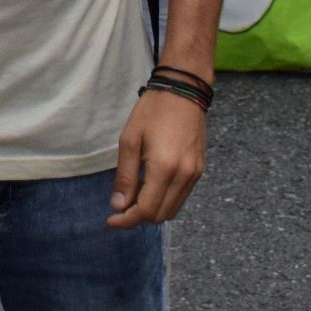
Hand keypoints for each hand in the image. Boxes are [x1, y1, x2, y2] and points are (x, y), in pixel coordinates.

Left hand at [107, 88, 205, 226]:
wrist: (184, 90)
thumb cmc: (153, 111)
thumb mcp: (130, 140)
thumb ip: (125, 176)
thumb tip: (118, 206)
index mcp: (164, 168)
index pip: (146, 210)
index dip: (126, 220)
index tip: (110, 219)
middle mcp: (184, 176)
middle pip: (160, 215)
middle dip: (138, 217)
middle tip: (120, 205)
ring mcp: (194, 174)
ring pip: (172, 210)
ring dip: (152, 210)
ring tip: (134, 195)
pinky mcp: (199, 169)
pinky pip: (181, 197)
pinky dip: (165, 200)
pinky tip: (151, 186)